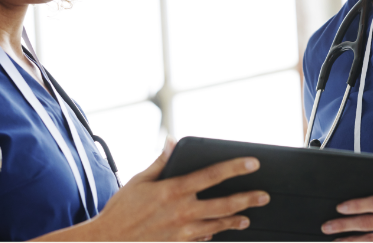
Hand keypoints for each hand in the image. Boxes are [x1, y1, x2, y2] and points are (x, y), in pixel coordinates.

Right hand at [86, 140, 270, 240]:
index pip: (210, 176)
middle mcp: (181, 212)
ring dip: (235, 221)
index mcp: (173, 191)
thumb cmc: (122, 209)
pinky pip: (203, 239)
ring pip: (217, 225)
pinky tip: (221, 230)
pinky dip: (213, 234)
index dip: (234, 168)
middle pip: (222, 204)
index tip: (252, 163)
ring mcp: (182, 232)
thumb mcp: (139, 180)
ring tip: (248, 218)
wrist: (108, 241)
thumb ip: (160, 162)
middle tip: (264, 196)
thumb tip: (171, 141)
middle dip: (247, 200)